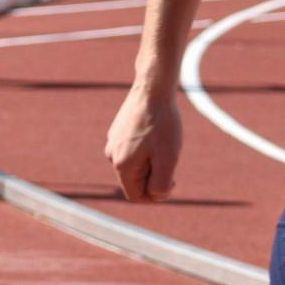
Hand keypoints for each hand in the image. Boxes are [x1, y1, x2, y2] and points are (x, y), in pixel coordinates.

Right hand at [105, 85, 181, 202]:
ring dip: (150, 162)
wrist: (153, 88)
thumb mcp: (168, 159)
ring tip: (163, 143)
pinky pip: (132, 150)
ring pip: (134, 165)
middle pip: (134, 181)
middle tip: (170, 157)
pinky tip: (156, 132)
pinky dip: (146, 149)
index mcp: (122, 165)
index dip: (156, 195)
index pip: (136, 196)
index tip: (172, 180)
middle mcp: (112, 155)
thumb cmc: (163, 123)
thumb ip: (160, 185)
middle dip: (153, 176)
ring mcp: (113, 141)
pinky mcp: (117, 130)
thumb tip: (155, 196)